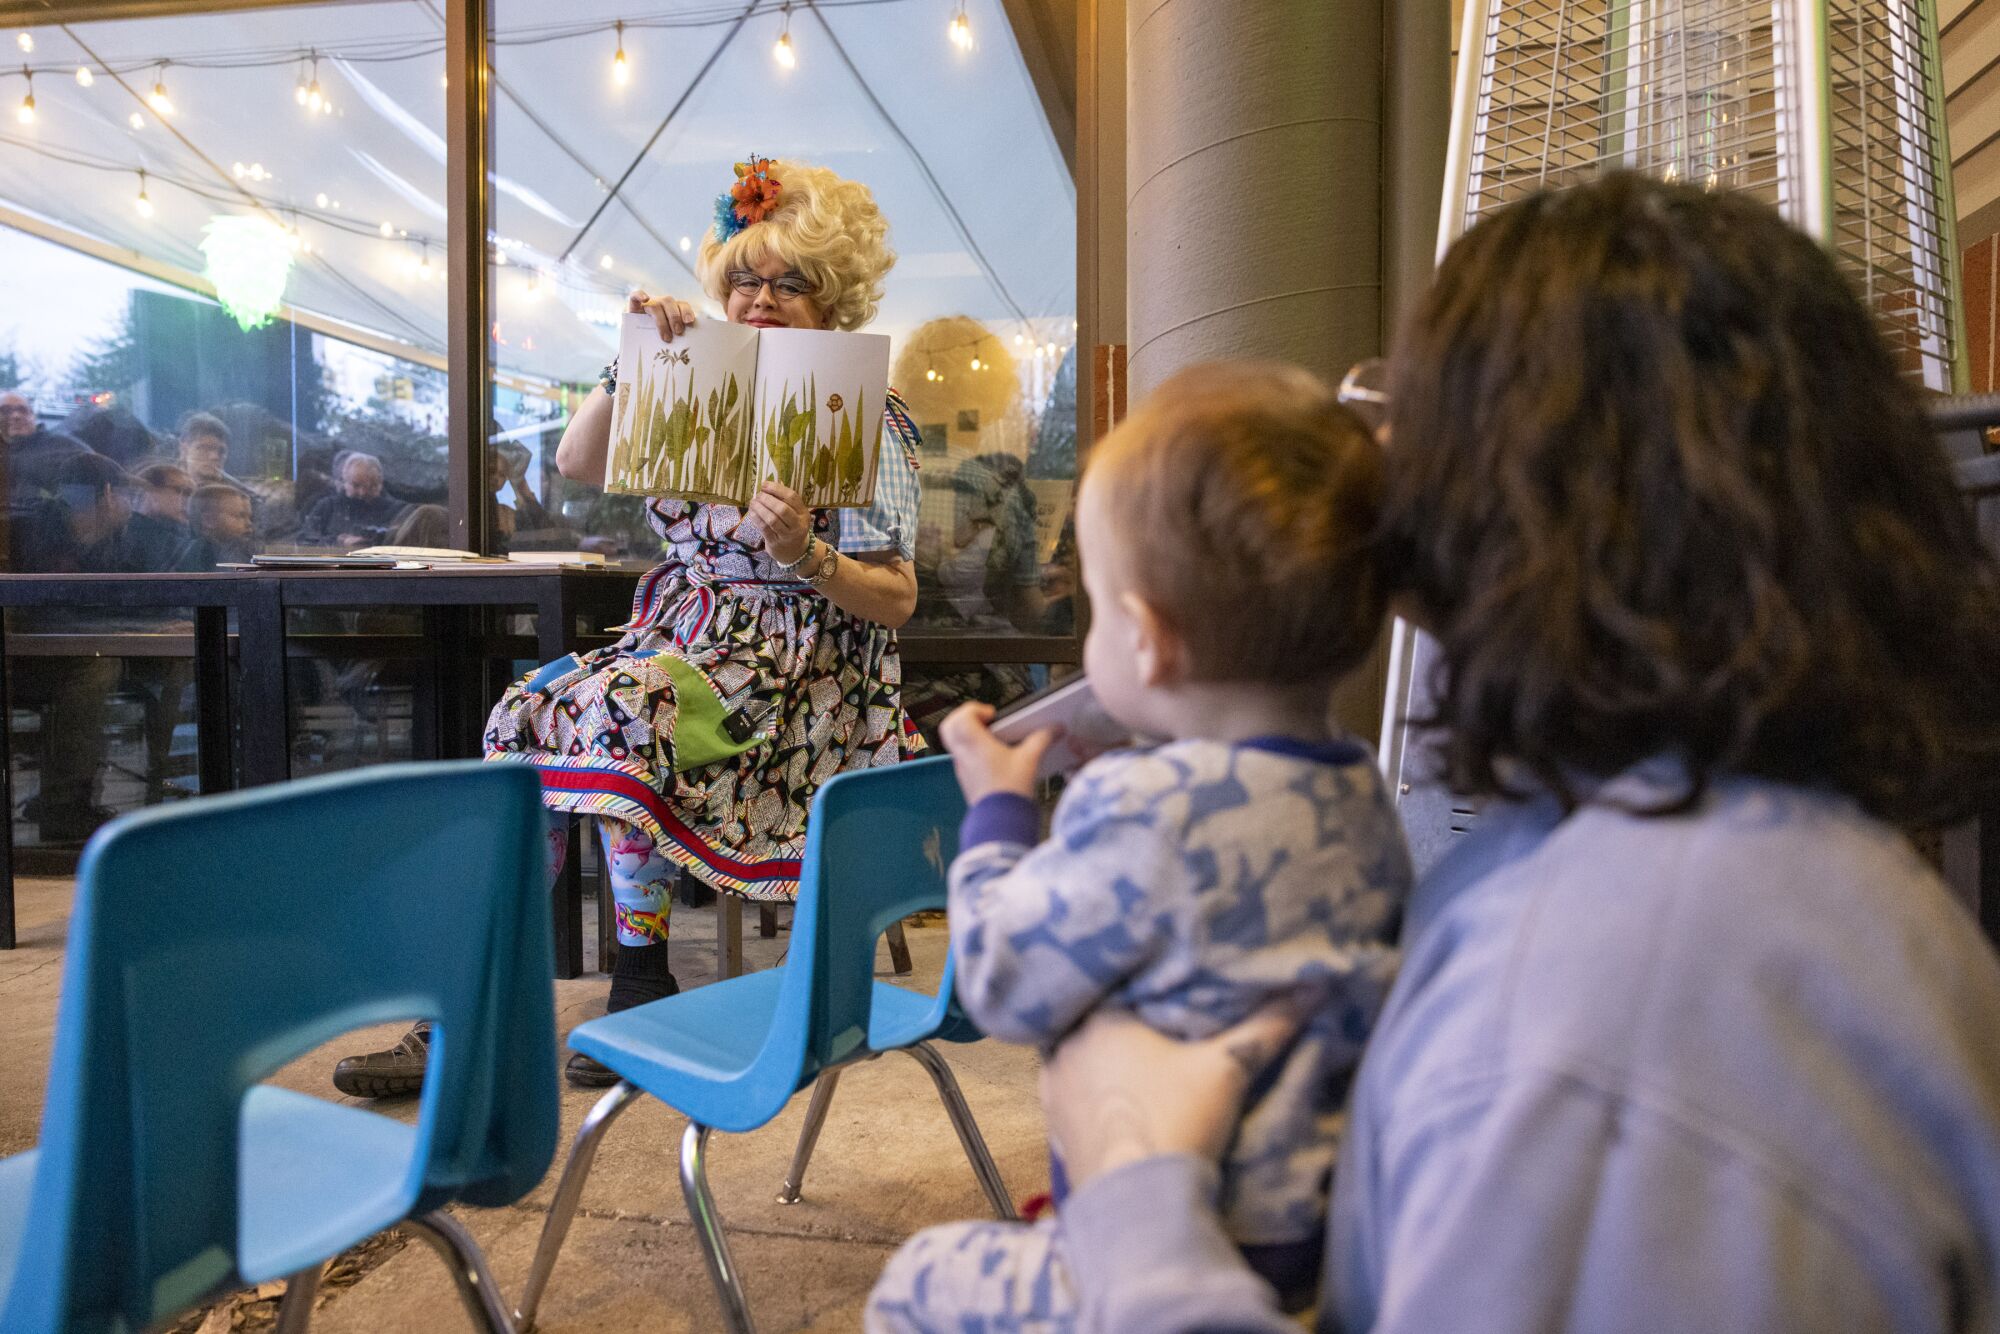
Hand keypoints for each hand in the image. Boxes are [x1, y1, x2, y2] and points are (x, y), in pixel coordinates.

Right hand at [629, 290, 696, 341]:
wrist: (639, 337)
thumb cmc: (659, 338)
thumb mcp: (671, 336)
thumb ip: (678, 336)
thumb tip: (690, 348)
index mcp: (674, 309)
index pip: (682, 305)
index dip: (686, 311)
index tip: (690, 322)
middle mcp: (661, 304)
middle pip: (669, 302)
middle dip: (675, 317)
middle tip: (678, 332)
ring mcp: (648, 304)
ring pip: (655, 305)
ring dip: (662, 321)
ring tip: (666, 337)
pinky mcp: (634, 306)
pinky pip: (635, 296)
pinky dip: (640, 295)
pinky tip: (645, 299)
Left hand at [748, 481, 811, 565]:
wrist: (794, 552)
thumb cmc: (792, 528)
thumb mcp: (795, 514)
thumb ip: (785, 501)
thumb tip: (769, 484)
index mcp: (803, 513)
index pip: (792, 497)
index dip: (777, 489)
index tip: (764, 484)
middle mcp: (798, 525)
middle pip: (782, 509)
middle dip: (767, 499)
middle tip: (758, 495)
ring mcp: (787, 536)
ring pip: (772, 519)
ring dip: (760, 509)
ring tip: (753, 502)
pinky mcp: (776, 542)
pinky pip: (764, 528)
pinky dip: (756, 518)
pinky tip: (752, 512)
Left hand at [939, 702, 1055, 802]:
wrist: (1001, 821)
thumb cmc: (1010, 791)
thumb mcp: (1030, 759)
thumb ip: (1042, 739)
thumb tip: (1055, 729)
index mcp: (974, 744)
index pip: (961, 716)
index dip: (975, 709)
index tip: (992, 715)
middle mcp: (964, 754)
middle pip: (949, 727)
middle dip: (965, 718)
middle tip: (983, 720)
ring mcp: (962, 768)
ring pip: (954, 743)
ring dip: (969, 734)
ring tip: (991, 738)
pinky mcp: (967, 780)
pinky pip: (962, 757)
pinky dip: (972, 751)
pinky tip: (993, 758)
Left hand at [1040, 1001, 1309, 1187]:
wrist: (1138, 1202)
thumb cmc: (1179, 1121)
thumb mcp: (1230, 1066)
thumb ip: (1269, 1023)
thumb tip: (1314, 986)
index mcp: (1100, 1015)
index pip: (1123, 982)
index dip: (1148, 985)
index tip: (1169, 990)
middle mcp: (1066, 1043)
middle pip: (1097, 1016)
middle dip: (1125, 1020)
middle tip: (1157, 1025)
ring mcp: (1053, 1084)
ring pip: (1079, 1052)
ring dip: (1103, 1055)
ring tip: (1137, 1060)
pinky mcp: (1053, 1122)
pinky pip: (1070, 1090)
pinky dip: (1090, 1089)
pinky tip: (1116, 1095)